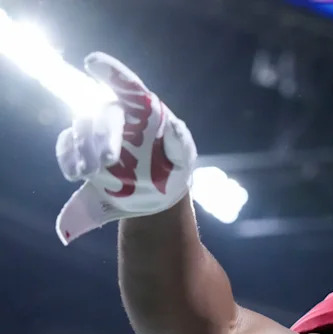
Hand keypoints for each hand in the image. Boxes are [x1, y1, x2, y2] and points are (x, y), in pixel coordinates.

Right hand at [55, 52, 196, 244]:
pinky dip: (68, 159)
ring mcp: (97, 132)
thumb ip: (180, 142)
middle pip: (103, 114)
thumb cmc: (174, 166)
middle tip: (108, 161)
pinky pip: (67, 147)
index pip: (128, 85)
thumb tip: (175, 125)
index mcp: (143, 109)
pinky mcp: (84, 150)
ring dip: (82, 149)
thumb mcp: (184, 157)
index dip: (111, 72)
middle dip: (102, 135)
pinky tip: (74, 174)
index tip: (92, 61)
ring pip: (81, 129)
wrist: (158, 193)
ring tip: (88, 172)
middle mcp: (118, 115)